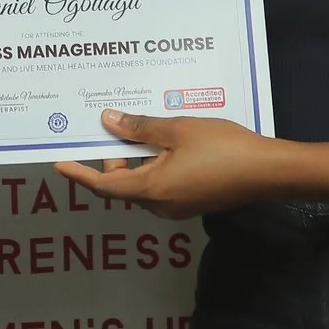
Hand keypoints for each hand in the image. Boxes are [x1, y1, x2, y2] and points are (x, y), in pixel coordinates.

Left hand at [52, 111, 281, 219]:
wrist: (269, 172)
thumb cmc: (223, 149)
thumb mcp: (177, 130)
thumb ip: (140, 128)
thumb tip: (108, 122)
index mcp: (151, 190)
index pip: (104, 185)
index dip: (79, 174)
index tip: (59, 164)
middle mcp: (160, 204)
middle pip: (123, 183)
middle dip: (114, 157)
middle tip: (111, 125)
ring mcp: (178, 206)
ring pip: (144, 182)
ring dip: (137, 159)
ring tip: (138, 128)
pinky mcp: (193, 201)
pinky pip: (162, 184)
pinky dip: (155, 164)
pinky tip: (163, 141)